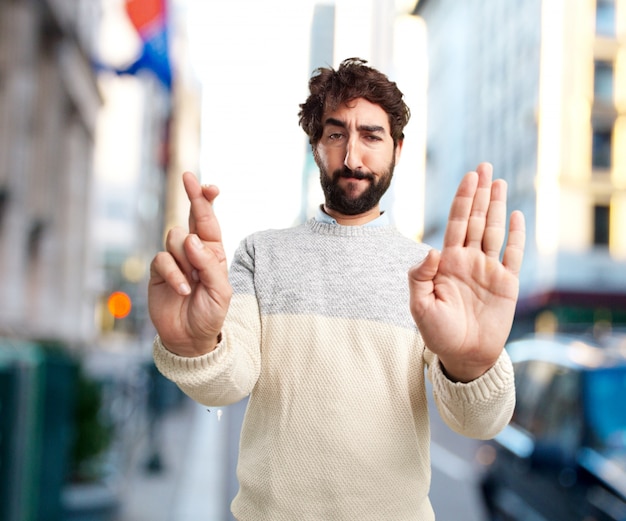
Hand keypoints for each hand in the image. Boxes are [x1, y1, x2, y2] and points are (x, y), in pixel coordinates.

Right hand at [148, 172, 231, 356]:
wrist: (189, 338)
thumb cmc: (210, 314)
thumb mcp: (220, 292)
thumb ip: (209, 265)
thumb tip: (192, 238)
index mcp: (213, 252)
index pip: (210, 221)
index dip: (207, 200)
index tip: (208, 185)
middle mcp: (194, 251)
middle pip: (192, 217)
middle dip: (193, 196)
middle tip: (189, 177)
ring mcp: (175, 259)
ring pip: (175, 237)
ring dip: (185, 257)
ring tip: (192, 283)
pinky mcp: (158, 271)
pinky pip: (162, 259)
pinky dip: (172, 273)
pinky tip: (182, 290)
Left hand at [408, 163, 524, 381]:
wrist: (464, 355)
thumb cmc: (438, 332)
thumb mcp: (419, 305)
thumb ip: (419, 276)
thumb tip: (431, 249)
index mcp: (447, 262)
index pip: (457, 223)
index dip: (463, 198)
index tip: (469, 177)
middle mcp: (468, 260)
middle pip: (476, 219)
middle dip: (480, 193)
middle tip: (484, 166)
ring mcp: (488, 270)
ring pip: (494, 230)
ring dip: (497, 206)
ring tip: (499, 182)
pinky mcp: (506, 284)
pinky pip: (512, 254)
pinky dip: (515, 235)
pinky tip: (516, 215)